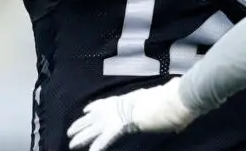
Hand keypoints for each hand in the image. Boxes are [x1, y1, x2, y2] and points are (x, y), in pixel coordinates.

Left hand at [67, 78, 196, 150]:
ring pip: (94, 128)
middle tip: (70, 131)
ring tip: (71, 144)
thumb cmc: (170, 99)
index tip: (86, 110)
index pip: (106, 103)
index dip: (94, 107)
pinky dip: (98, 147)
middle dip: (82, 124)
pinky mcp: (120, 127)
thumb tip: (176, 112)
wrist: (170, 99)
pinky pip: (105, 139)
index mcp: (127, 99)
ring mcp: (118, 116)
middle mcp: (118, 106)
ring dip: (82, 136)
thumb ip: (163, 106)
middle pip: (95, 116)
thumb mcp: (163, 101)